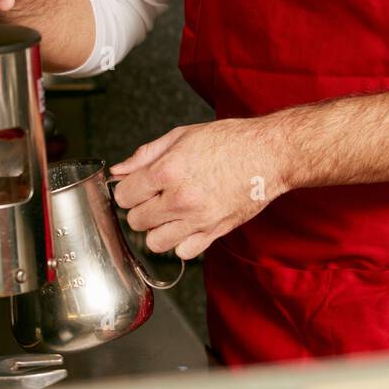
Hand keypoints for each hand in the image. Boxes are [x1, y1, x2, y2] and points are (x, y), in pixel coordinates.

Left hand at [109, 117, 290, 259]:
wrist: (269, 154)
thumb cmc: (229, 141)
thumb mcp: (181, 136)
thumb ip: (145, 155)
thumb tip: (118, 171)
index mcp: (168, 171)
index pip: (124, 196)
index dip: (128, 190)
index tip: (137, 186)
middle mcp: (180, 199)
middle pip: (136, 221)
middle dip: (141, 208)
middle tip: (155, 197)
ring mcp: (198, 220)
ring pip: (155, 243)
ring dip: (157, 229)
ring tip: (169, 213)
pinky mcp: (215, 233)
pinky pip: (183, 252)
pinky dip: (181, 242)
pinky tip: (187, 224)